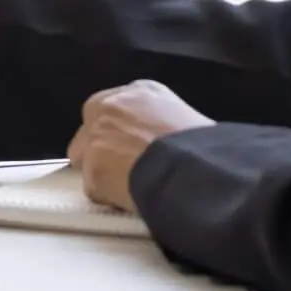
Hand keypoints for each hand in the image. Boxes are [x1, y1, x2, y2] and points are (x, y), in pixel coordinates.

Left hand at [68, 81, 213, 212]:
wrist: (195, 170)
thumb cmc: (204, 150)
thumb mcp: (188, 121)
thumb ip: (163, 124)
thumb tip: (165, 144)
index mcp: (140, 91)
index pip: (114, 109)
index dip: (121, 134)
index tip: (131, 149)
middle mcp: (112, 106)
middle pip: (91, 130)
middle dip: (103, 150)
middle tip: (127, 170)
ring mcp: (97, 133)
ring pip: (86, 159)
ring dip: (103, 174)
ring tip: (131, 188)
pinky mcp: (91, 164)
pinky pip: (93, 188)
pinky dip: (109, 198)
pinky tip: (131, 199)